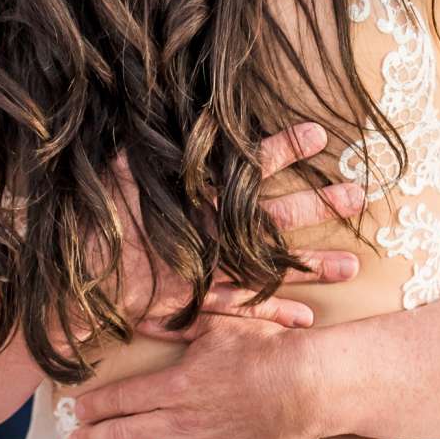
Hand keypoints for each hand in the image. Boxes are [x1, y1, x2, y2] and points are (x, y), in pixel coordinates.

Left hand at [64, 318, 324, 438]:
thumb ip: (179, 321)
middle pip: (122, 435)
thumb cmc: (267, 349)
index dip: (94, 407)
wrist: (308, 383)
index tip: (76, 413)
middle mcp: (179, 421)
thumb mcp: (220, 321)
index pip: (120, 399)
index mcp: (174, 385)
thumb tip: (144, 317)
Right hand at [107, 120, 365, 327]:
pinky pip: (245, 310)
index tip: (319, 135)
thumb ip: (145, 152)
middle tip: (358, 197)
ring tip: (352, 268)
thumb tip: (154, 119)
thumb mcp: (117, 174)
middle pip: (275, 216)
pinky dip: (275, 314)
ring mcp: (210, 271)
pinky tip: (307, 319)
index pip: (248, 164)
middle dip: (320, 206)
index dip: (285, 148)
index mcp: (196, 197)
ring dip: (313, 267)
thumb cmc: (96, 222)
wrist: (81, 280)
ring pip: (272, 267)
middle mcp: (212, 233)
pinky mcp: (200, 303)